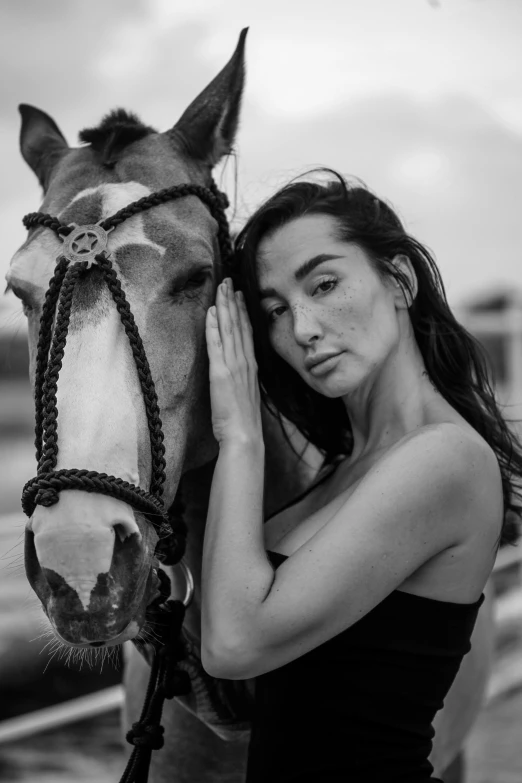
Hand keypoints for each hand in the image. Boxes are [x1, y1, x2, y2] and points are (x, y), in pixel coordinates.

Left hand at [205, 278, 262, 446]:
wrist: (244, 436)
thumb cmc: (244, 422)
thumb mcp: (246, 395)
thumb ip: (243, 380)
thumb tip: (238, 372)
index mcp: (251, 366)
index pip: (247, 332)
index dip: (243, 311)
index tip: (240, 295)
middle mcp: (245, 362)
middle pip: (239, 325)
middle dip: (233, 301)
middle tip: (229, 281)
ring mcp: (234, 366)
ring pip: (229, 329)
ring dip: (224, 306)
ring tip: (222, 288)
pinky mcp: (221, 373)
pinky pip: (216, 344)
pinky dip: (214, 326)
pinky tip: (211, 311)